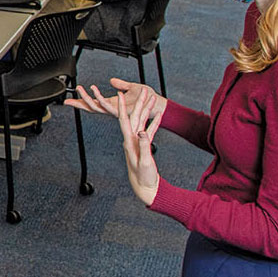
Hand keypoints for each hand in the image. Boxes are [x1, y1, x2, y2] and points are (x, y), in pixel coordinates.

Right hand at [65, 77, 166, 120]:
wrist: (160, 105)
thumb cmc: (148, 99)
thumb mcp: (133, 87)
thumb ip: (121, 84)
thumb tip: (112, 80)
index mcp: (113, 105)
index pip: (94, 104)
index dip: (81, 102)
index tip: (69, 101)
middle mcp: (113, 109)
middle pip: (91, 108)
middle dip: (79, 103)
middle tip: (68, 99)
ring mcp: (117, 111)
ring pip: (97, 106)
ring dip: (87, 97)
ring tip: (80, 89)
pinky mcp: (123, 111)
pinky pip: (109, 106)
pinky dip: (101, 98)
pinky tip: (95, 91)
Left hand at [117, 90, 162, 205]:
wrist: (144, 186)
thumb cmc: (143, 177)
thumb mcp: (144, 161)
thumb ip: (144, 146)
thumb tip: (143, 132)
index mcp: (129, 141)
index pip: (124, 120)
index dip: (121, 107)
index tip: (119, 94)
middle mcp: (131, 139)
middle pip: (134, 116)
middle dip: (138, 102)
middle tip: (143, 90)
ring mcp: (138, 141)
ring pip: (142, 121)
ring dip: (146, 109)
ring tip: (151, 98)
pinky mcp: (145, 145)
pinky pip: (149, 130)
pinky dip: (154, 121)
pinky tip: (158, 115)